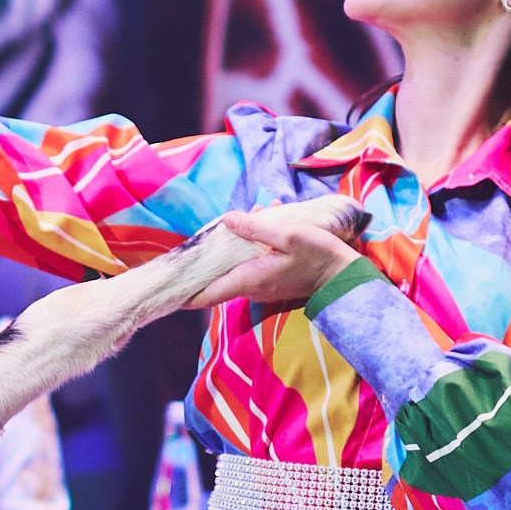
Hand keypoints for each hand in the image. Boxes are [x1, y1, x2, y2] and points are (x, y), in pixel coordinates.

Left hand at [190, 199, 366, 308]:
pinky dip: (250, 244)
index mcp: (249, 279)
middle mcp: (251, 287)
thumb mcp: (289, 234)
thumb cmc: (318, 255)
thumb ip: (256, 228)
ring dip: (233, 244)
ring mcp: (260, 286)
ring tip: (251, 215)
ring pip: (233, 267)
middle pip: (216, 279)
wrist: (344, 276)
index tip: (166, 289)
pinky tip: (267, 219)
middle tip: (202, 237)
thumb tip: (227, 220)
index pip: (207, 294)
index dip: (185, 293)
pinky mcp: (270, 280)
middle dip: (208, 257)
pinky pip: (249, 263)